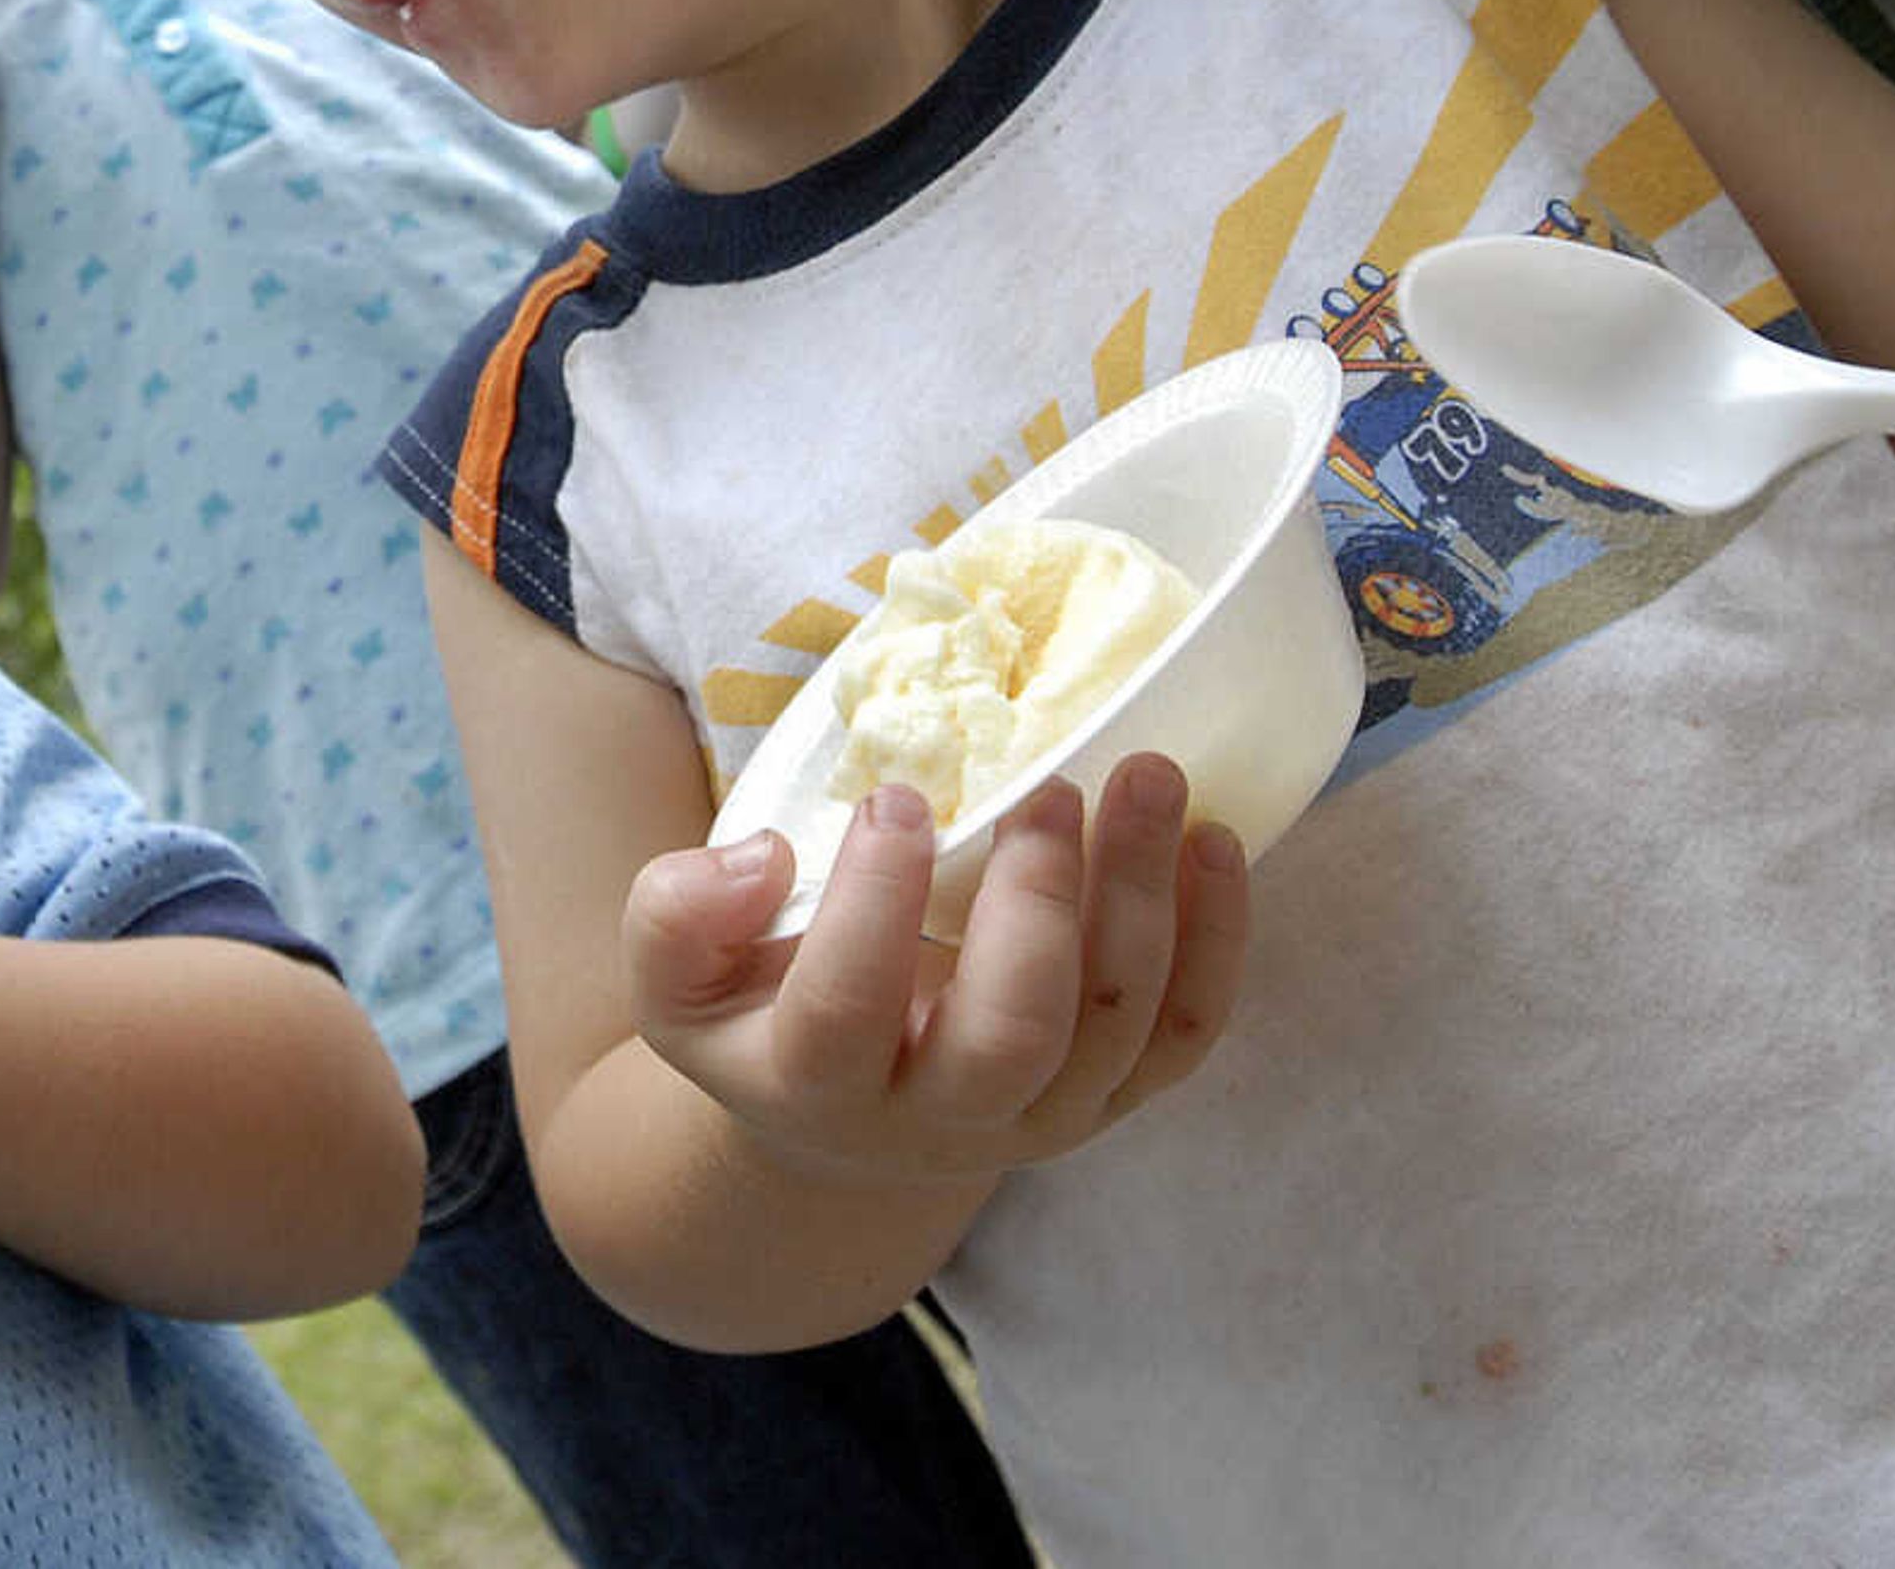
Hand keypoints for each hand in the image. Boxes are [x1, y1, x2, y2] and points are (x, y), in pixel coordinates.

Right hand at [624, 753, 1245, 1186]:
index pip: (843, 1011)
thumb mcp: (676, 976)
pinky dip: (1219, 941)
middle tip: (1046, 789)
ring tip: (1148, 775)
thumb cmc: (760, 1013)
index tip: (895, 798)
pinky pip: (1185, 1033)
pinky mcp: (1114, 1094)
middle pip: (1012, 1035)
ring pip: (1114, 1025)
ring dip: (1143, 895)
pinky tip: (1215, 843)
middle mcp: (939, 1118)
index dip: (871, 905)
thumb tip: (765, 856)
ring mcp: (1043, 1114)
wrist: (845, 1118)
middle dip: (1039, 906)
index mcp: (816, 1084)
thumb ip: (676, 915)